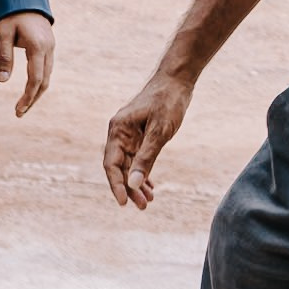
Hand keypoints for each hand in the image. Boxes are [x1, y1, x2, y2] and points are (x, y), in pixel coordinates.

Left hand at [0, 11, 53, 116]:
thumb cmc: (12, 14)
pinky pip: (46, 69)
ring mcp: (51, 48)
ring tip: (23, 106)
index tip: (18, 110)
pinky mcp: (49, 47)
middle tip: (19, 113)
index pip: (35, 79)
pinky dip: (39, 82)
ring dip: (36, 93)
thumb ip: (4, 56)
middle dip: (32, 99)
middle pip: (44, 82)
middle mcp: (48, 49)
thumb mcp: (3, 33)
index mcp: (37, 46)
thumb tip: (2, 80)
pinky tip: (29, 90)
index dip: (28, 97)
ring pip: (47, 76)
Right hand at [103, 72, 194, 209]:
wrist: (177, 81)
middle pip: (119, 168)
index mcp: (118, 130)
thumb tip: (133, 184)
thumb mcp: (159, 132)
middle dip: (129, 188)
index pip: (111, 163)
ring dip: (137, 183)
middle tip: (143, 206)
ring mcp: (129, 135)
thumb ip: (146, 158)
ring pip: (128, 165)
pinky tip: (150, 186)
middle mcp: (119, 133)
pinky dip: (143, 173)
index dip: (116, 185)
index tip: (124, 202)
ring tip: (148, 201)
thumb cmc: (167, 102)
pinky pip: (137, 159)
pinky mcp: (140, 136)